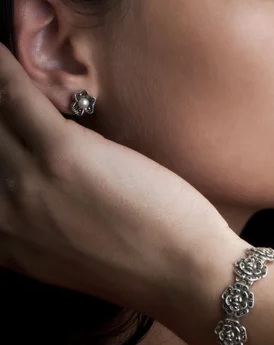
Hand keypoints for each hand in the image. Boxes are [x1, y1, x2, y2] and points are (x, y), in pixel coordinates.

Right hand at [0, 42, 241, 326]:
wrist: (184, 276)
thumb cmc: (140, 261)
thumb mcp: (71, 252)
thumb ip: (40, 222)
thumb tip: (36, 180)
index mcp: (6, 241)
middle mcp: (4, 215)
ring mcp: (29, 184)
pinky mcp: (65, 155)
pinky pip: (14, 98)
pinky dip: (1, 68)